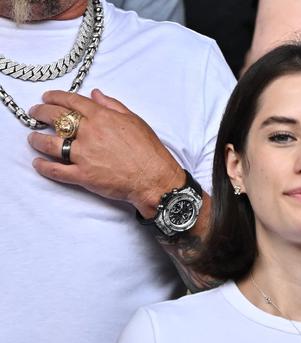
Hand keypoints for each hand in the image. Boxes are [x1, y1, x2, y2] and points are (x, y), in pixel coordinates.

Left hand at [27, 89, 184, 218]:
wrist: (156, 180)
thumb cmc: (150, 152)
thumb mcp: (135, 121)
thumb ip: (113, 106)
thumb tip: (96, 95)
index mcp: (102, 118)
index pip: (71, 102)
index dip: (55, 97)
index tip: (47, 97)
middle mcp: (90, 134)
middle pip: (55, 118)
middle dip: (40, 113)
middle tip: (35, 113)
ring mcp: (84, 155)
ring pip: (50, 144)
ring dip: (37, 140)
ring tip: (34, 138)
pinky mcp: (84, 176)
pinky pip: (57, 170)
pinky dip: (44, 167)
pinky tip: (38, 163)